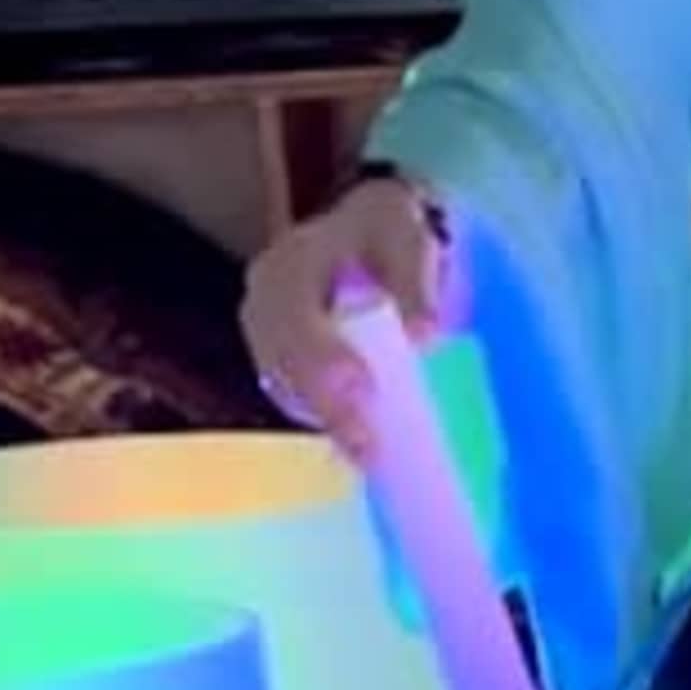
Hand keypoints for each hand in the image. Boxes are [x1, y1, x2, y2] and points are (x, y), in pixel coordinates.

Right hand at [241, 177, 451, 455]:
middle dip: (324, 404)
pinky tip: (359, 447)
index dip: (320, 354)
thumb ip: (412, 279)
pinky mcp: (284, 363)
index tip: (361, 388)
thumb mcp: (406, 234)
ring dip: (326, 423)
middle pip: (282, 359)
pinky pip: (297, 397)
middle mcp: (266, 301)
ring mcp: (270, 336)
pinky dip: (327, 422)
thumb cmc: (389, 233)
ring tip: (367, 457)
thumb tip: (424, 335)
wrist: (372, 234)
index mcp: (292, 262)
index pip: (293, 311)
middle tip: (366, 446)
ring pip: (286, 386)